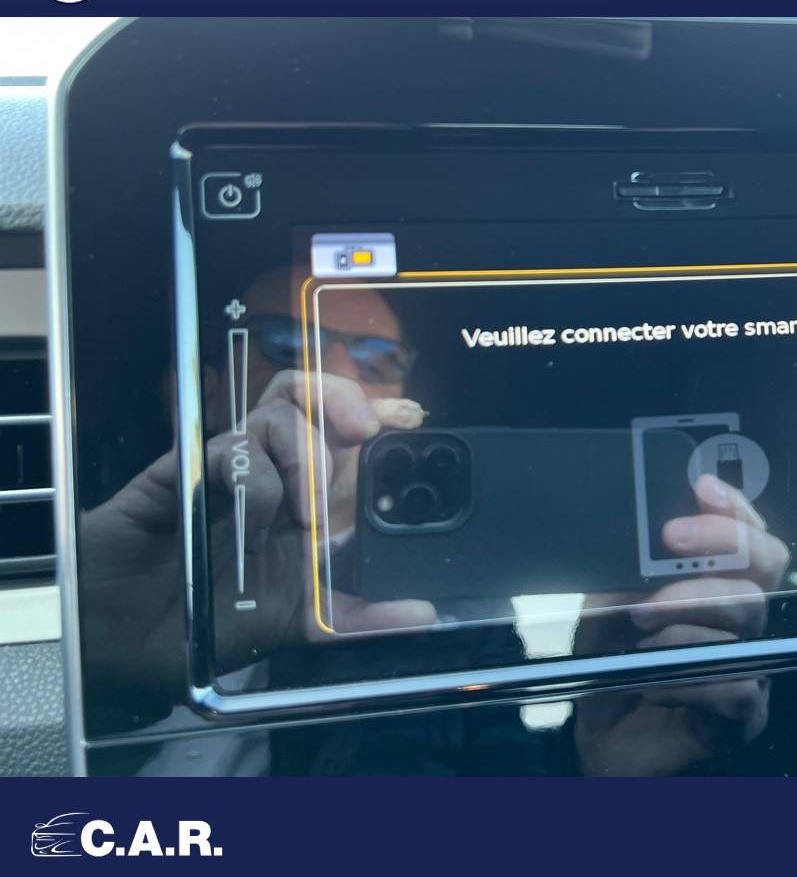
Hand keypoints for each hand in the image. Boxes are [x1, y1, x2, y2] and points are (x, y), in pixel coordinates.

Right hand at [79, 369, 434, 691]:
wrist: (127, 643)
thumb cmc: (207, 623)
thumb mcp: (300, 624)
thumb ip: (359, 619)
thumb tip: (424, 616)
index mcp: (300, 496)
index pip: (341, 433)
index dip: (375, 411)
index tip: (409, 418)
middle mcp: (267, 473)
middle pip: (308, 396)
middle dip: (344, 397)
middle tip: (365, 431)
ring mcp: (226, 468)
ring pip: (277, 410)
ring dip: (305, 453)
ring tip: (305, 514)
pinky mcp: (184, 471)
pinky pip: (232, 447)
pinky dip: (257, 479)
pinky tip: (253, 518)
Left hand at [572, 474, 788, 774]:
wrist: (603, 742)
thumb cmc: (614, 666)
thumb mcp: (606, 608)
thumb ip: (626, 573)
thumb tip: (637, 538)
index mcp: (718, 584)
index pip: (749, 535)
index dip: (734, 508)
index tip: (701, 489)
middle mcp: (743, 620)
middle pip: (764, 567)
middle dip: (716, 546)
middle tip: (667, 544)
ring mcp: (752, 664)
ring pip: (748, 617)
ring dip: (687, 612)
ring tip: (640, 625)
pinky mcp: (745, 715)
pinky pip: (737, 685)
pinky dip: (687, 678)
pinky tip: (653, 682)